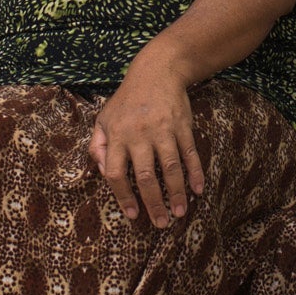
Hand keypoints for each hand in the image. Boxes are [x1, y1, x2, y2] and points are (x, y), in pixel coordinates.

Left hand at [90, 57, 206, 226]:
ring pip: (170, 169)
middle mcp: (139, 135)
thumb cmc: (127, 100)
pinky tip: (198, 190)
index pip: (115, 173)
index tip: (133, 215)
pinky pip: (190, 154)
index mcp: (117, 136)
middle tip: (161, 223)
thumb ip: (97, 146)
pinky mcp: (182, 126)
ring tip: (180, 213)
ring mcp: (163, 131)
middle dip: (153, 203)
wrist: (156, 71)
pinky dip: (195, 173)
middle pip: (144, 176)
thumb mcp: (104, 118)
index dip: (123, 196)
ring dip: (176, 194)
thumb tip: (101, 174)